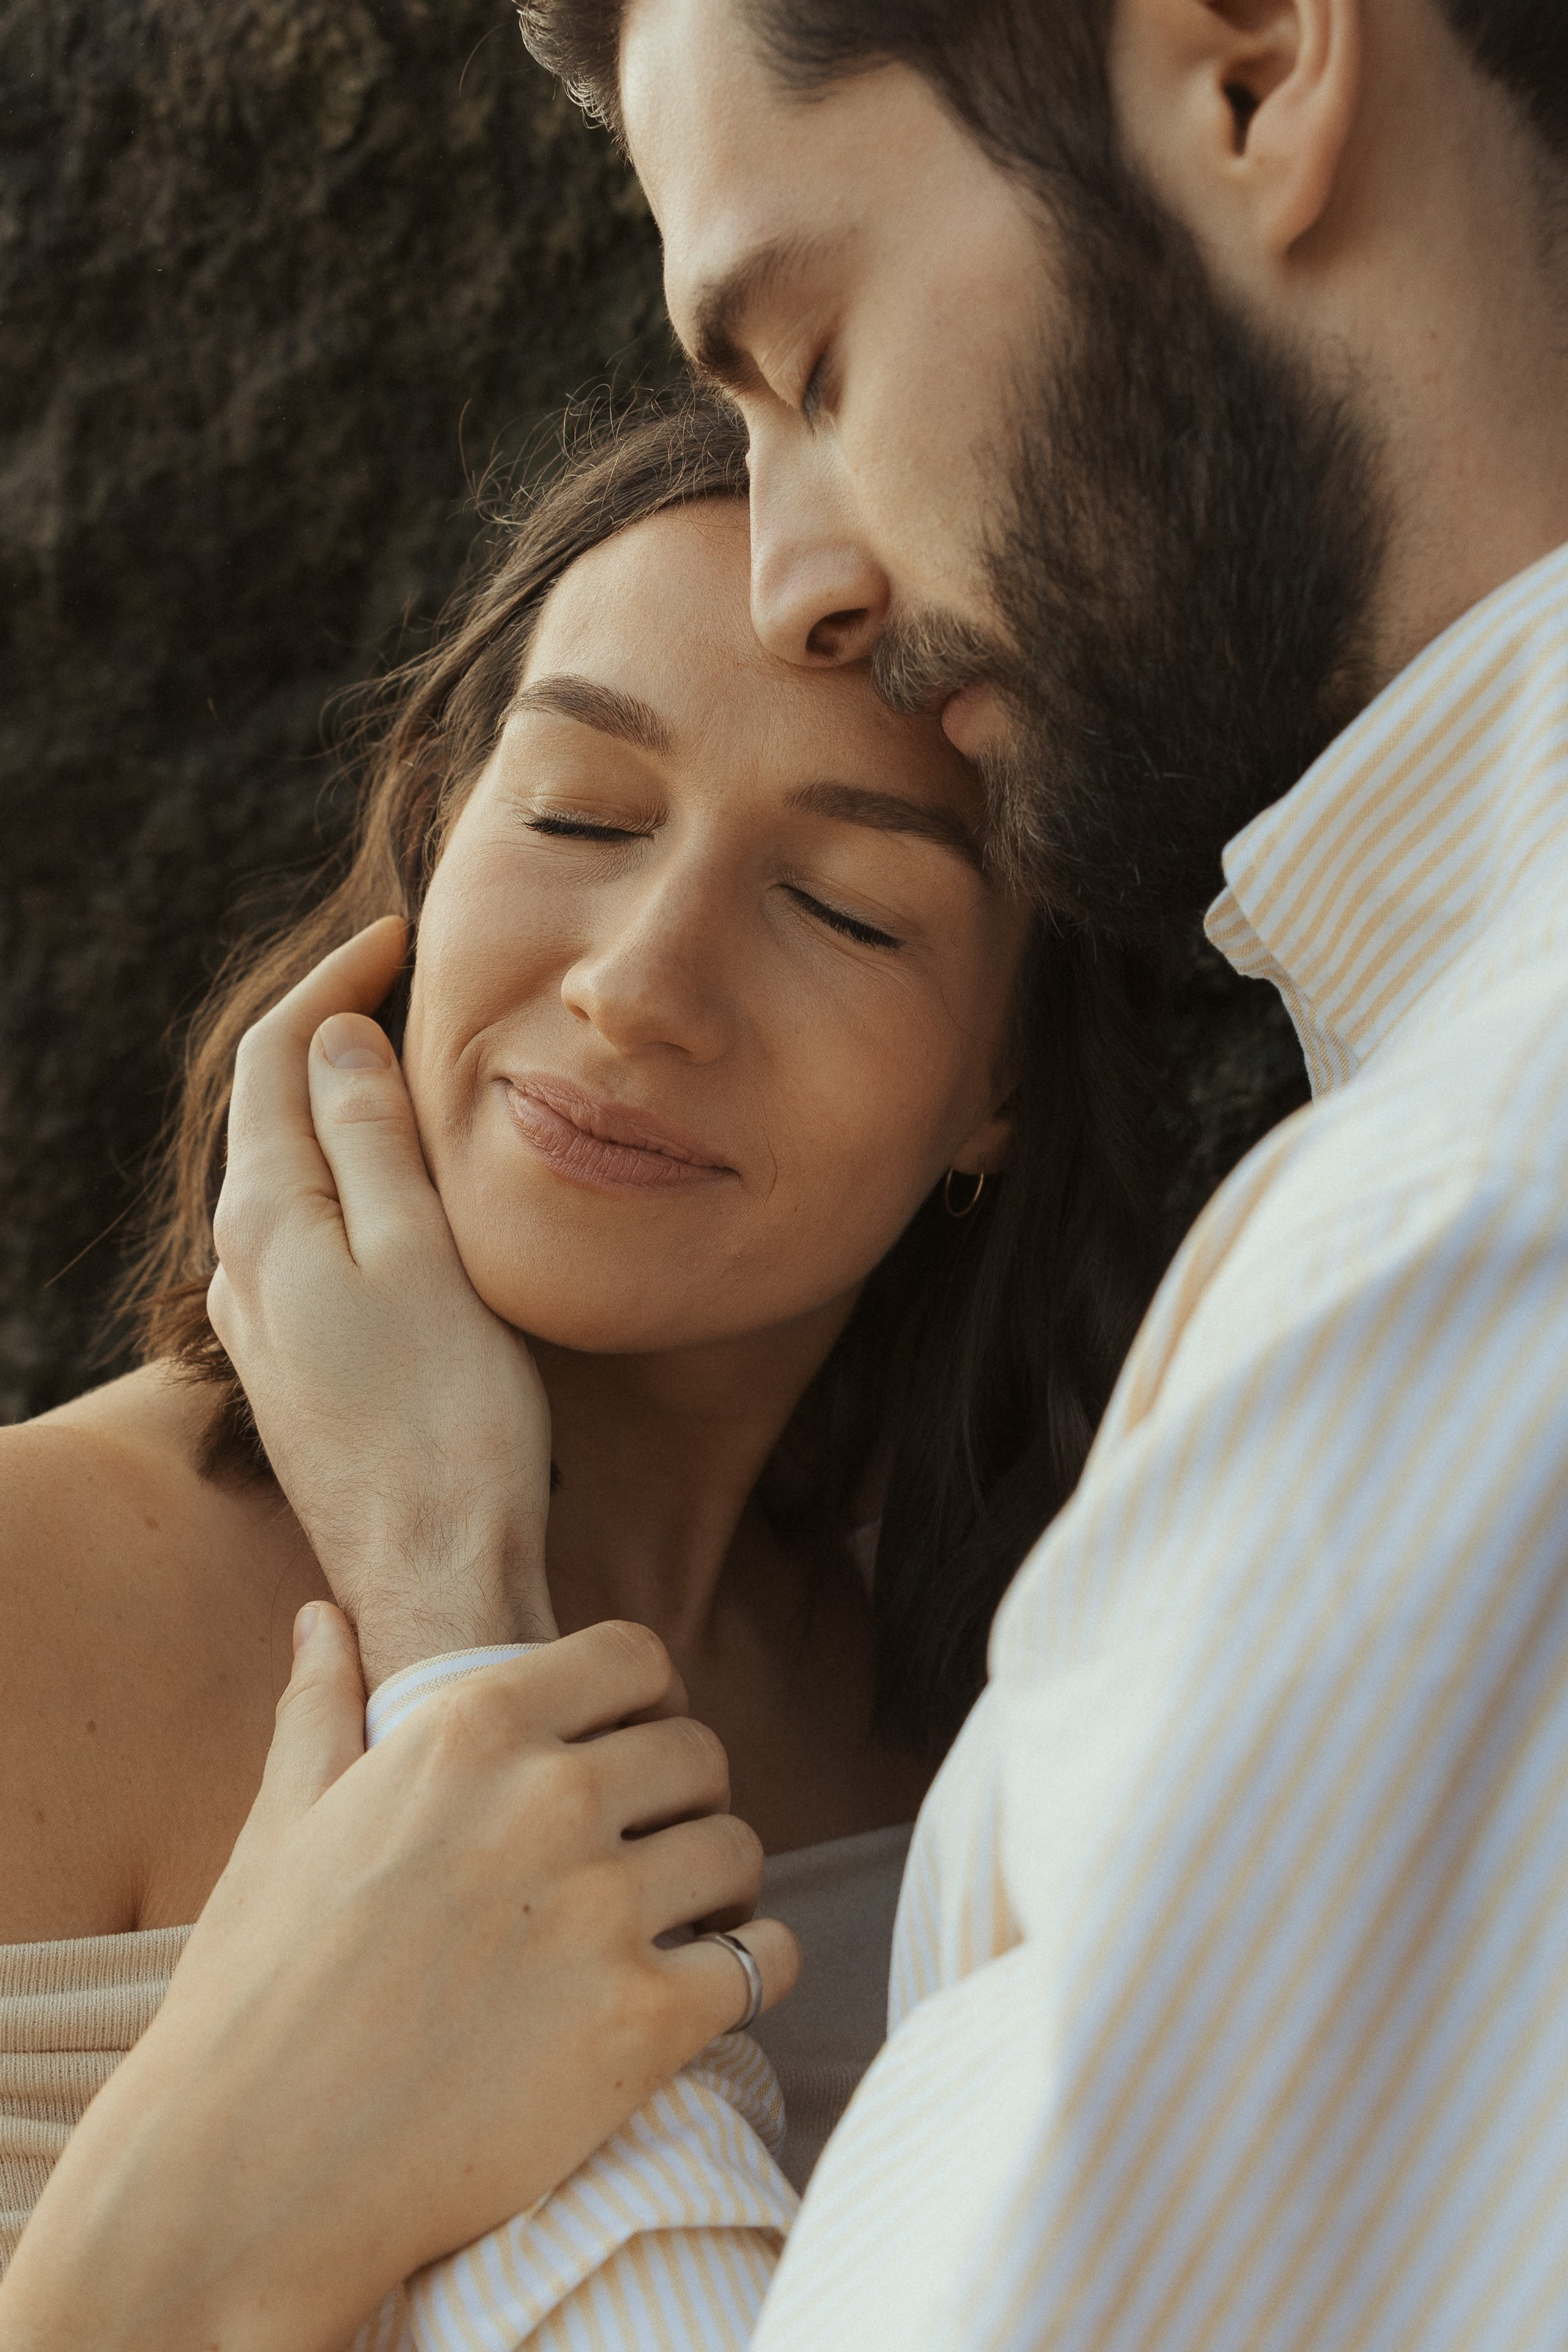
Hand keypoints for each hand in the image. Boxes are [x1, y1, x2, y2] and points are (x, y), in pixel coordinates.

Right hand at [0, 1607, 799, 2351]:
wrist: (247, 2172)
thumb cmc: (253, 1994)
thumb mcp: (281, 1825)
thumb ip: (320, 1707)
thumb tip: (325, 1616)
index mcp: (468, 1734)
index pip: (635, 1658)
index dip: (644, 1699)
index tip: (628, 1744)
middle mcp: (549, 1802)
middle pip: (699, 1753)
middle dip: (683, 1793)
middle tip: (649, 1844)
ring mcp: (603, 1913)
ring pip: (739, 1850)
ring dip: (720, 1881)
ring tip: (678, 1916)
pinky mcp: (645, 2025)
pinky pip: (765, 1961)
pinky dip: (755, 1968)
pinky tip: (713, 1984)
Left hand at [207, 915, 553, 1684]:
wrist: (437, 1577)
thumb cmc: (450, 1420)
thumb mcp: (421, 1254)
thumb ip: (371, 1139)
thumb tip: (336, 1036)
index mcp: (267, 1224)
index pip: (274, 1059)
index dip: (329, 985)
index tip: (395, 937)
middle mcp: (243, 1269)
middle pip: (268, 1111)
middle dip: (326, 1032)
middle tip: (404, 983)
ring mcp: (265, 1323)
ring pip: (287, 1173)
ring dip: (337, 1106)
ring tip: (410, 1066)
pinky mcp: (298, 1365)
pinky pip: (307, 1232)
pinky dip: (346, 1174)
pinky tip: (396, 1187)